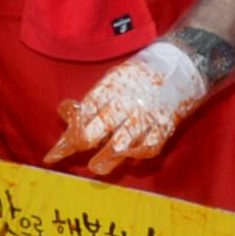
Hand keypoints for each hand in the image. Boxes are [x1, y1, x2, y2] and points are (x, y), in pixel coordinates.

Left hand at [46, 40, 208, 175]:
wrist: (181, 69)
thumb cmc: (139, 77)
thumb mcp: (112, 80)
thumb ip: (91, 100)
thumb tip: (65, 113)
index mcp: (113, 87)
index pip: (86, 111)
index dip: (70, 132)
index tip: (54, 154)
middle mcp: (128, 102)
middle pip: (103, 123)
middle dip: (85, 140)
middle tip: (75, 152)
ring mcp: (147, 116)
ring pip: (125, 140)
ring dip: (108, 156)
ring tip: (96, 166)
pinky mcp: (163, 128)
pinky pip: (148, 147)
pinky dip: (137, 155)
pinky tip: (128, 160)